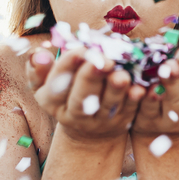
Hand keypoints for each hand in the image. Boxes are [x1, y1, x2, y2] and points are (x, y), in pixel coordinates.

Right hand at [27, 46, 143, 143]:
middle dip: (91, 78)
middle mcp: (74, 115)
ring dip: (115, 89)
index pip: (57, 84)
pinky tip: (140, 89)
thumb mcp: (47, 84)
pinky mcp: (121, 123)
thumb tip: (38, 54)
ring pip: (107, 105)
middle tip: (103, 61)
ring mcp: (99, 121)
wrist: (89, 128)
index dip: (67, 67)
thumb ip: (40, 69)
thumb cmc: (66, 93)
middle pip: (81, 98)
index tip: (79, 50)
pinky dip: (134, 100)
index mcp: (52, 102)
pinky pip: (129, 111)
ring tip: (122, 74)